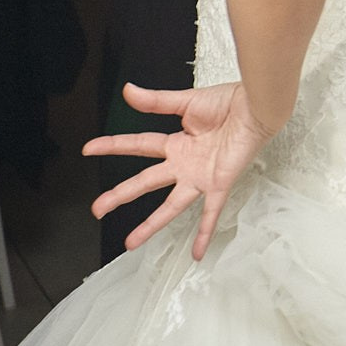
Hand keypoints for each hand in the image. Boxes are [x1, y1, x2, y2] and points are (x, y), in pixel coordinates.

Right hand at [85, 82, 276, 259]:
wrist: (256, 106)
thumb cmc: (228, 102)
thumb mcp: (186, 101)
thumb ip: (156, 101)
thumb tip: (127, 91)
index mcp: (176, 142)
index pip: (137, 145)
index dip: (112, 146)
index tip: (88, 149)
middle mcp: (184, 163)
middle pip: (145, 182)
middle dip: (120, 195)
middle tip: (97, 208)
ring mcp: (200, 177)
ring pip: (171, 206)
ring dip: (151, 225)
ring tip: (131, 243)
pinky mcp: (219, 184)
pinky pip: (210, 213)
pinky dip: (203, 233)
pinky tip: (196, 254)